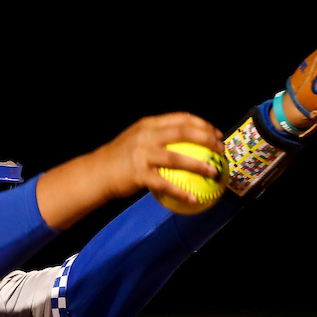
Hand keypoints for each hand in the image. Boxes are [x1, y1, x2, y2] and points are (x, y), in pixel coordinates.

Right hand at [35, 113, 224, 229]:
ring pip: (177, 158)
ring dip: (199, 164)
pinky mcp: (138, 174)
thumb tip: (185, 142)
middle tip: (220, 149)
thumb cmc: (120, 159)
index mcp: (148, 125)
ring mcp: (142, 154)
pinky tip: (193, 198)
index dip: (202, 124)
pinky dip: (181, 192)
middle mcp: (146, 136)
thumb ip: (157, 137)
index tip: (216, 133)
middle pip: (183, 132)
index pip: (181, 119)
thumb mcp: (137, 139)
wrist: (96, 173)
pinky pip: (165, 184)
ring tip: (214, 171)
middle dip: (207, 139)